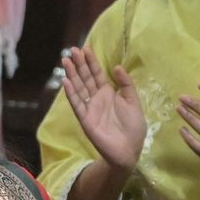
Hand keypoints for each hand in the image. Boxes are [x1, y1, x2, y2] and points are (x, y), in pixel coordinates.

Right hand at [60, 45, 146, 171]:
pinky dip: (71, 93)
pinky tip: (66, 81)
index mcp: (108, 93)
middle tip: (72, 50)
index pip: (97, 74)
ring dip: (72, 75)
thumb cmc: (133, 127)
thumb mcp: (133, 102)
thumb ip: (126, 84)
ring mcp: (90, 108)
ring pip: (79, 88)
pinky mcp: (85, 119)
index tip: (85, 49)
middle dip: (79, 64)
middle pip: (85, 78)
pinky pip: (77, 104)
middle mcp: (97, 98)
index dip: (91, 62)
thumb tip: (117, 66)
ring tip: (65, 61)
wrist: (129, 150)